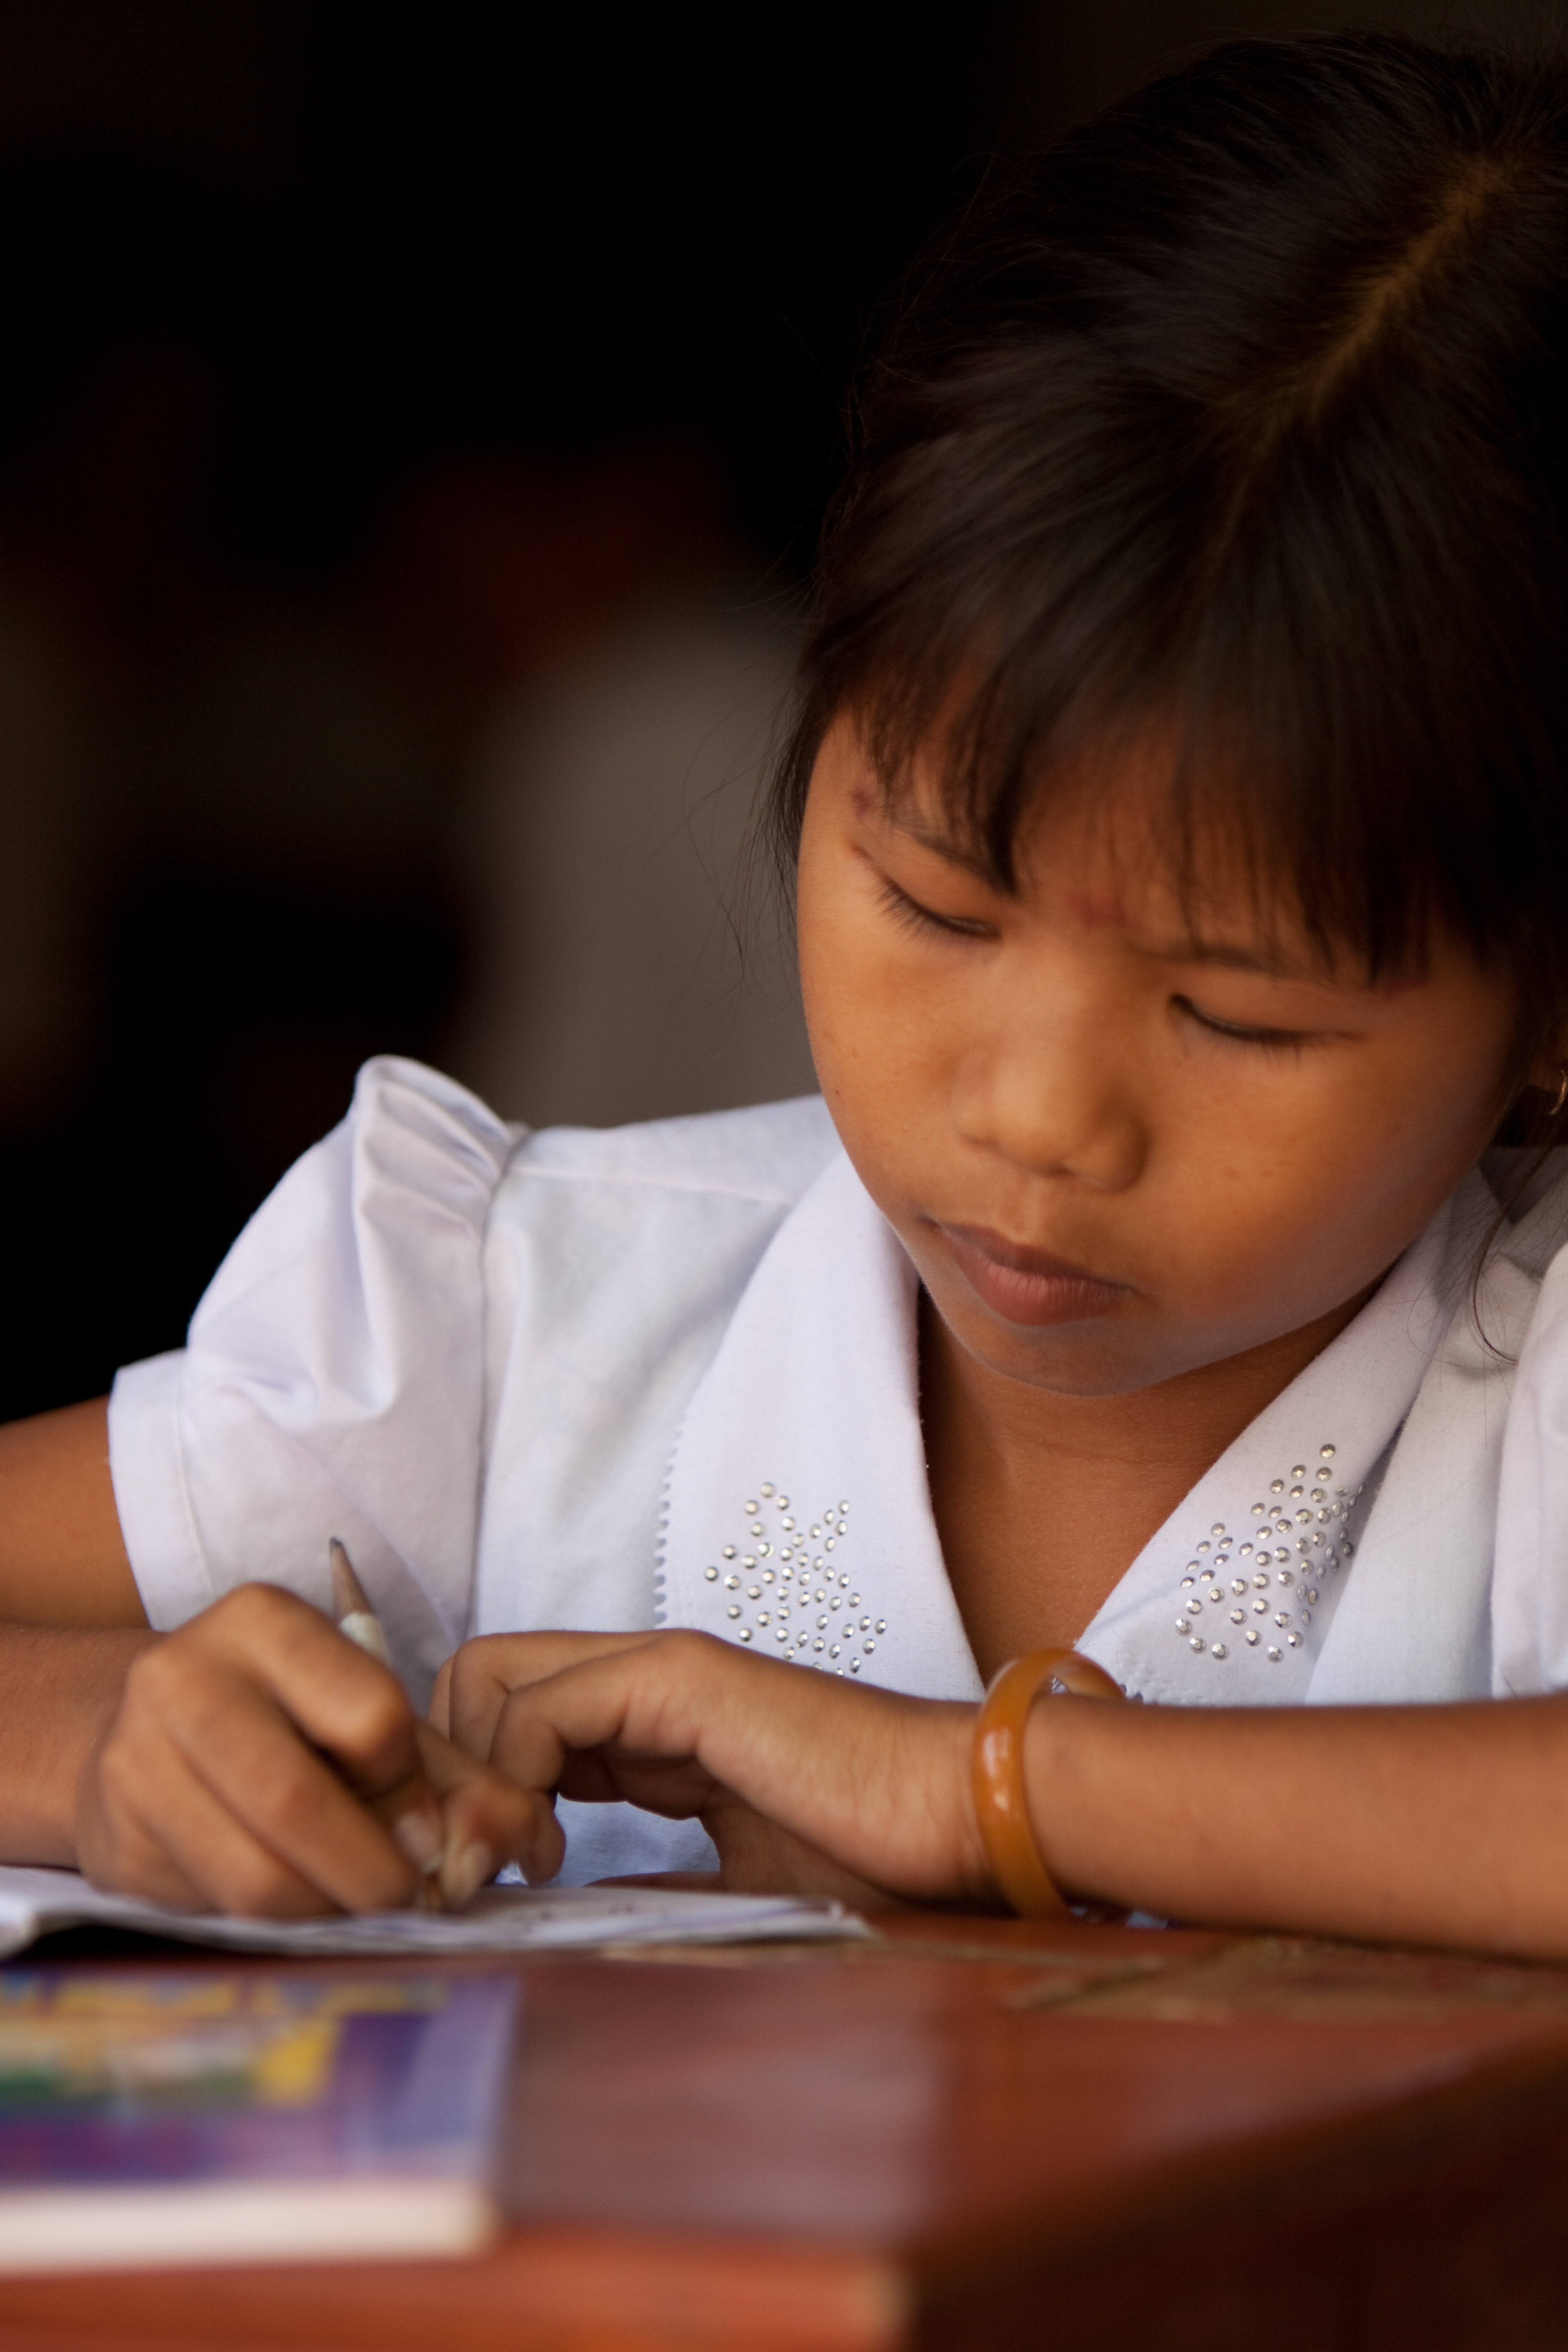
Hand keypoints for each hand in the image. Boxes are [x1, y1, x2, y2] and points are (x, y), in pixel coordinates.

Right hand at [75, 1584, 555, 1915]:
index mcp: (262, 1622)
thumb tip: (523, 1841)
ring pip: (252, 1875)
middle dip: (373, 1872)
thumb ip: (460, 1775)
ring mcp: (136, 1759)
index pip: (370, 1714)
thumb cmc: (293, 1721)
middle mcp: (183, 1676)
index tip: (434, 1832)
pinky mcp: (117, 1840)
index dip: (415, 1791)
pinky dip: (277, 1924)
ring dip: (327, 1912)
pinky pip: (215, 1911)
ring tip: (359, 1907)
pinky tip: (302, 1903)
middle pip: (296, 1801)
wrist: (155, 1735)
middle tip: (410, 1900)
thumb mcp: (375, 1718)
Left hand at [434, 1628, 989, 1904]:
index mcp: (648, 1722)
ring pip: (485, 1678)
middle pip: (471, 1679)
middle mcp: (639, 1679)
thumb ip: (643, 1886)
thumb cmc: (872, 1860)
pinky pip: (537, 1708)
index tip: (480, 1886)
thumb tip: (562, 1919)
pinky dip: (510, 1783)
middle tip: (469, 1873)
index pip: (503, 1715)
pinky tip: (548, 1855)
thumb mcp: (723, 1887)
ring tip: (508, 1871)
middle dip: (441, 1775)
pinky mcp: (678, 1678)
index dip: (469, 1792)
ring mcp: (657, 1668)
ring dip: (467, 1781)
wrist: (960, 1819)